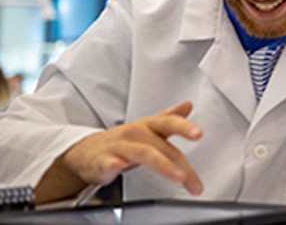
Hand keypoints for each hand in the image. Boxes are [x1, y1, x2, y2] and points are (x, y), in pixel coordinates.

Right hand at [35, 101, 203, 202]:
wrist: (87, 151)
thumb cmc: (123, 140)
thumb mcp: (149, 127)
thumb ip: (169, 118)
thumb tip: (188, 105)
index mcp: (148, 126)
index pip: (169, 123)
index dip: (184, 127)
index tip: (198, 133)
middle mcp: (135, 133)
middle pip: (162, 148)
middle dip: (181, 165)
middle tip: (193, 180)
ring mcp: (119, 146)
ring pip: (143, 153)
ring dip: (162, 165)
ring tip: (177, 176)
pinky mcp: (103, 160)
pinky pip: (109, 162)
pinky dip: (114, 164)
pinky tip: (120, 166)